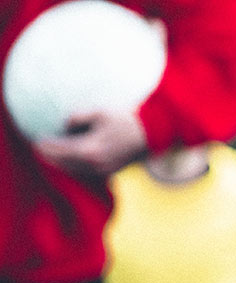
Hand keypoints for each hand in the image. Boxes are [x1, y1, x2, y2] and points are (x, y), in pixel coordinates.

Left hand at [33, 109, 147, 175]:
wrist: (152, 133)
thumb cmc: (126, 119)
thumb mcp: (100, 111)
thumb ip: (77, 117)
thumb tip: (65, 126)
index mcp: (89, 150)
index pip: (59, 150)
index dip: (45, 145)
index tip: (36, 139)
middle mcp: (93, 164)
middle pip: (63, 163)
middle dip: (49, 156)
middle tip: (40, 147)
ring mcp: (102, 170)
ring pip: (73, 170)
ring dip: (61, 163)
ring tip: (52, 154)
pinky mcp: (109, 172)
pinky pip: (85, 171)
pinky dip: (74, 166)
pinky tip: (72, 159)